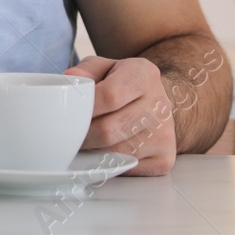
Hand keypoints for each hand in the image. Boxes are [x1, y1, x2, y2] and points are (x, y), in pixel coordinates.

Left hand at [64, 55, 176, 174]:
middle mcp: (159, 105)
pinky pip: (126, 168)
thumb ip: (87, 70)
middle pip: (109, 130)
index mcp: (144, 75)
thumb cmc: (122, 84)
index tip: (69, 113)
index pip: (109, 96)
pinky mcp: (164, 159)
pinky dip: (109, 162)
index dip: (84, 108)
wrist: (155, 102)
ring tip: (87, 140)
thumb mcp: (105, 67)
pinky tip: (106, 149)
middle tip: (70, 133)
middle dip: (83, 135)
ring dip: (93, 150)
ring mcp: (165, 135)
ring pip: (114, 153)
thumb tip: (71, 78)